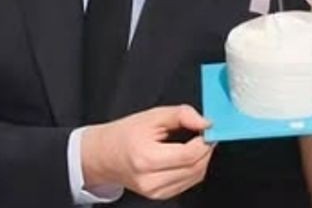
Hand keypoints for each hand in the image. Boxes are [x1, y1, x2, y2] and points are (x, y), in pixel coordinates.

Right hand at [81, 105, 214, 199]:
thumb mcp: (152, 116)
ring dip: (201, 159)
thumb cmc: (125, 134)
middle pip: (195, 167)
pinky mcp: (159, 196)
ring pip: (195, 176)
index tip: (207, 128)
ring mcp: (155, 191)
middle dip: (205, 149)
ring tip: (193, 142)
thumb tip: (205, 122)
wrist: (104, 155)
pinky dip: (193, 168)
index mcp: (146, 158)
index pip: (189, 155)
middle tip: (204, 133)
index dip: (205, 140)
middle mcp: (150, 180)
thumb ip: (182, 115)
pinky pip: (188, 182)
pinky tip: (185, 156)